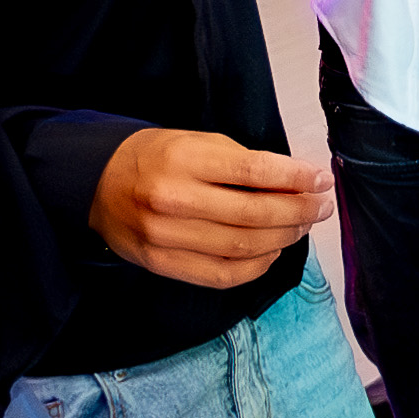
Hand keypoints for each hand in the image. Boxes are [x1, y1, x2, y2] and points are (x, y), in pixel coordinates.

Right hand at [92, 128, 333, 282]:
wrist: (97, 184)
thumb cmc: (156, 158)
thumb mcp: (196, 143)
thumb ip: (243, 162)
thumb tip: (297, 181)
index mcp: (182, 161)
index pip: (252, 172)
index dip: (295, 178)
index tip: (321, 180)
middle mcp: (172, 200)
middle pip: (253, 214)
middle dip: (298, 211)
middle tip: (320, 206)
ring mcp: (165, 238)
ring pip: (243, 247)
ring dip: (284, 238)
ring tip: (301, 226)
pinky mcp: (163, 265)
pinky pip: (223, 275)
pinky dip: (257, 266)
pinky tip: (273, 251)